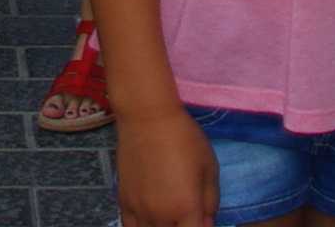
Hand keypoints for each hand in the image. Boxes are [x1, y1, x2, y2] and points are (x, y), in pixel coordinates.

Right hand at [114, 106, 219, 226]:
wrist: (147, 118)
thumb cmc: (184, 138)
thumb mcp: (209, 168)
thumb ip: (210, 202)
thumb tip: (208, 224)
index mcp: (186, 208)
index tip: (203, 219)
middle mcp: (161, 217)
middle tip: (187, 215)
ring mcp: (139, 212)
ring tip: (170, 217)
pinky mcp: (123, 203)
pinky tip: (150, 220)